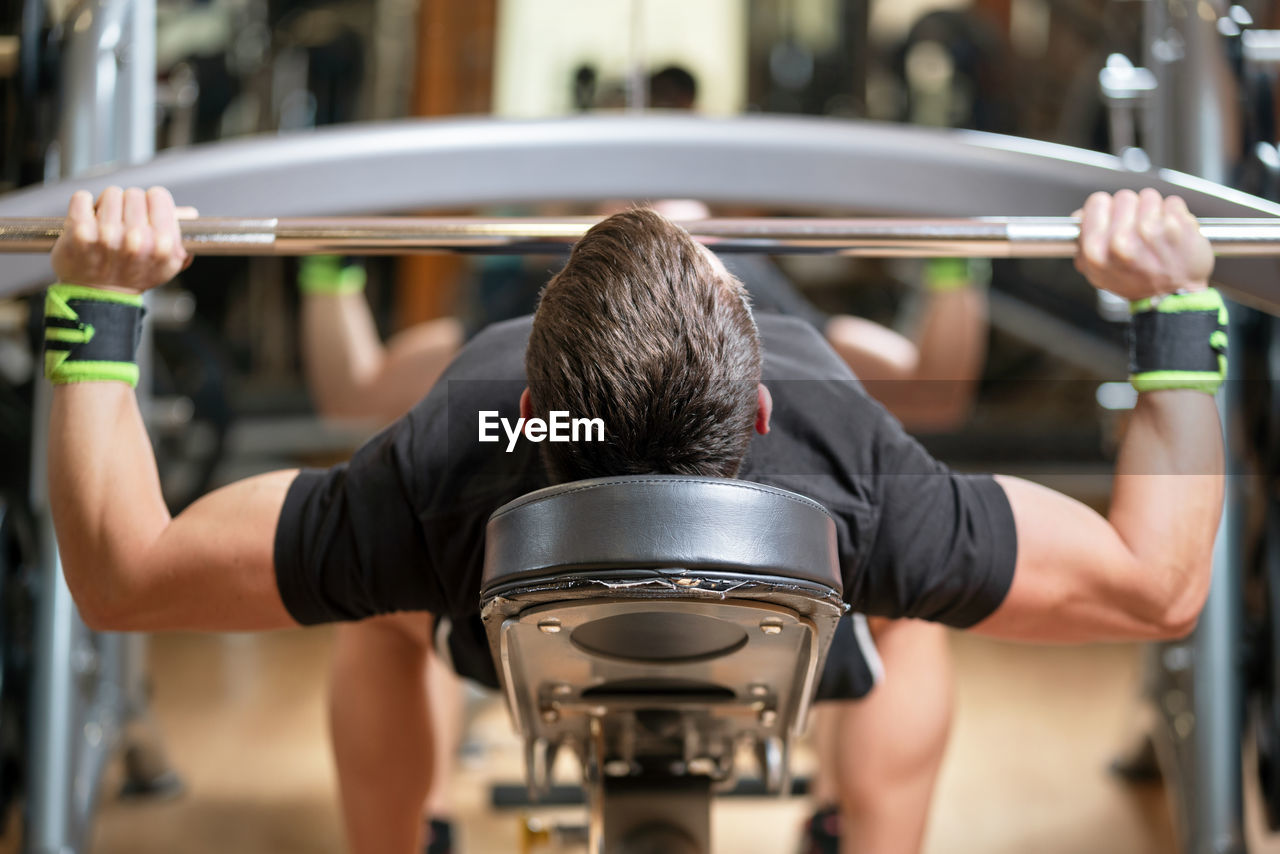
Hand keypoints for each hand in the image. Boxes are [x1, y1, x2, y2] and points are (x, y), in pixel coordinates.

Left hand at [51, 186, 194, 293]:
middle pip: (134, 193)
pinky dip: (83, 204)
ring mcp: (107, 235)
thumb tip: (189, 214)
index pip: (159, 196)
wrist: (98, 296)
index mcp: (162, 244)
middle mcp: (137, 240)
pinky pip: (82, 198)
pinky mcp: (80, 232)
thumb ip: (178, 239)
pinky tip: (88, 220)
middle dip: (129, 205)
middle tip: (124, 223)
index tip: (145, 213)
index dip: (152, 203)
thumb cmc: (131, 277)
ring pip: (110, 194)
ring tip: (106, 224)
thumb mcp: (165, 265)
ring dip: (107, 205)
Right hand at [1074, 189, 1212, 300]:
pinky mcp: (1176, 226)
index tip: (1113, 216)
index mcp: (1097, 250)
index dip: (1106, 208)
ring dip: (1153, 210)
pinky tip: (1171, 232)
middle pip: (1123, 196)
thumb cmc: (1137, 284)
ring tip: (1155, 232)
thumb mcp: (1098, 271)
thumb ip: (1083, 243)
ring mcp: (1150, 231)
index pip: (1097, 202)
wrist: (1172, 297)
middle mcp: (1121, 241)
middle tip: (1137, 229)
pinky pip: (1172, 202)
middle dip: (1131, 209)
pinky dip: (1174, 213)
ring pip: (1148, 196)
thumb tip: (1079, 216)